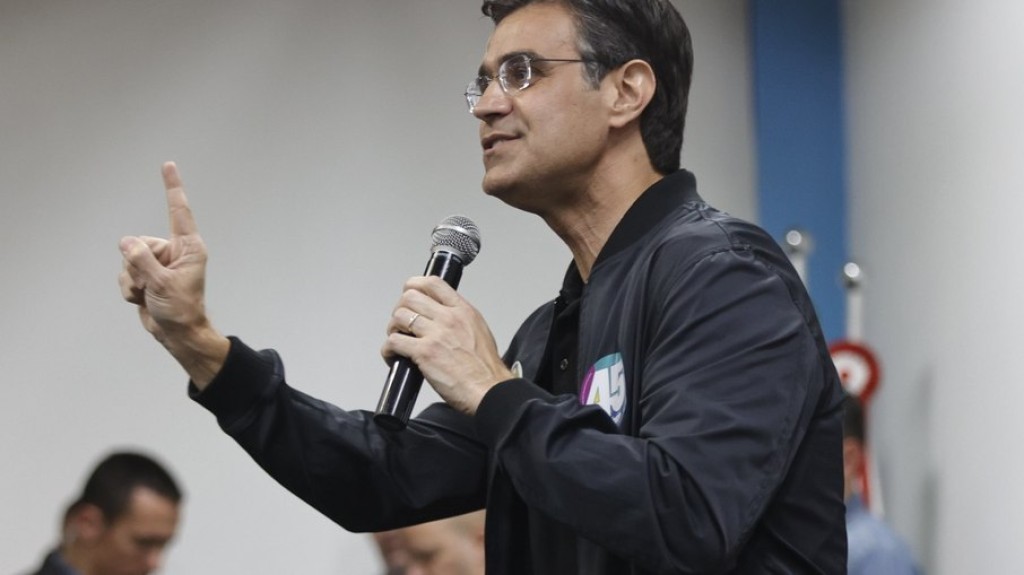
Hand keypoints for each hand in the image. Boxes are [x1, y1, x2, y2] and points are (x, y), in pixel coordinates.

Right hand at [119, 162, 228, 387]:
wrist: (177, 334)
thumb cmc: (181, 310)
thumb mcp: (162, 284)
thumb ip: (142, 260)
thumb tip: (126, 242)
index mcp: (188, 247)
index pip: (178, 211)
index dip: (171, 187)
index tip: (168, 165)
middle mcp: (173, 251)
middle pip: (139, 244)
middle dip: (136, 266)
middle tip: (152, 286)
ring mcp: (159, 263)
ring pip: (128, 260)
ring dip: (132, 281)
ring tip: (149, 294)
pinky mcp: (146, 275)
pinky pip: (125, 274)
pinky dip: (129, 289)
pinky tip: (143, 299)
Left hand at [382, 276, 512, 414]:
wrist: (489, 389)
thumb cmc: (486, 368)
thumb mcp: (478, 330)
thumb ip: (460, 319)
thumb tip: (441, 316)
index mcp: (463, 310)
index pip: (433, 283)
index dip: (415, 285)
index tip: (410, 292)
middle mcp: (449, 318)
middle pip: (410, 297)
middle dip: (400, 309)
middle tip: (402, 322)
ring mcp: (436, 334)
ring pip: (399, 317)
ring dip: (393, 329)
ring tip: (398, 340)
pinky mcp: (425, 353)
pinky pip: (394, 342)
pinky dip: (388, 350)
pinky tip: (394, 357)